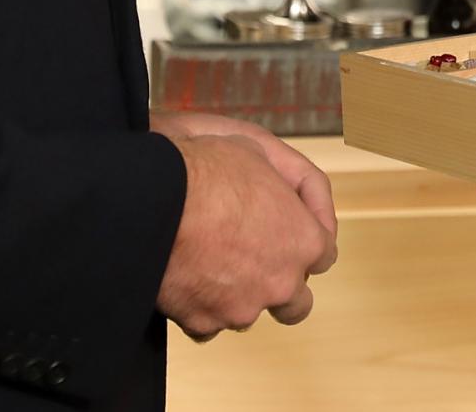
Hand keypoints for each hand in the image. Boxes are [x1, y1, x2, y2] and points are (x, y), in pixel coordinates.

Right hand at [155, 126, 337, 341]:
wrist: (151, 201)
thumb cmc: (204, 171)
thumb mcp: (255, 151)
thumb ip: (280, 182)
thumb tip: (280, 193)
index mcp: (303, 241)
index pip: (324, 254)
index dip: (306, 241)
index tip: (288, 235)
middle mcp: (281, 283)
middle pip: (297, 303)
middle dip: (283, 288)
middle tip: (260, 267)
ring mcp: (242, 308)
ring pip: (249, 313)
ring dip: (239, 296)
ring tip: (212, 266)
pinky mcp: (203, 322)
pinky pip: (208, 324)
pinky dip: (199, 307)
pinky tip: (187, 281)